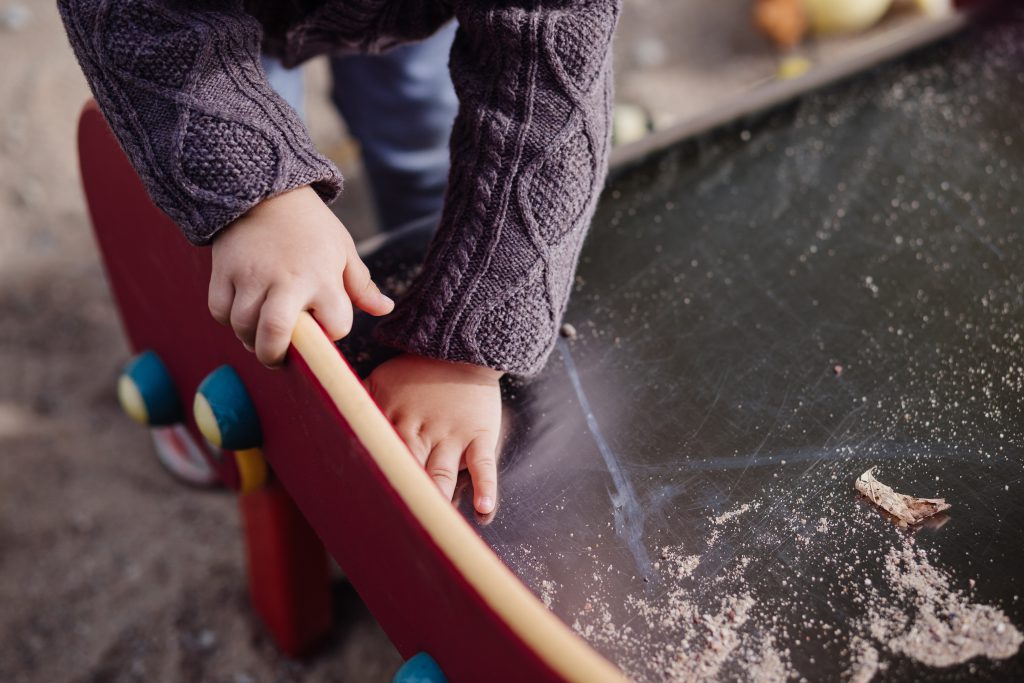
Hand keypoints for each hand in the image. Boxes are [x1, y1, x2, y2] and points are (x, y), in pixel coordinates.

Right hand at [209, 186, 393, 365]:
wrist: (264, 188)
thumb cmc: (311, 225)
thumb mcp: (343, 249)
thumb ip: (361, 285)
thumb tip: (385, 309)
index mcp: (322, 278)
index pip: (335, 326)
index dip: (333, 331)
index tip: (326, 324)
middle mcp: (286, 281)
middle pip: (275, 335)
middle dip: (275, 356)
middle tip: (279, 358)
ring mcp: (251, 276)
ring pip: (243, 327)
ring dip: (251, 340)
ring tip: (261, 336)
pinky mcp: (224, 270)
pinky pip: (220, 310)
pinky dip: (229, 319)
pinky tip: (243, 313)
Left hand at [365, 354, 502, 513]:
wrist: (460, 349)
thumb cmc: (416, 373)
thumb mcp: (379, 381)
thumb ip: (359, 405)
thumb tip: (330, 427)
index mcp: (393, 419)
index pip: (378, 455)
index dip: (371, 480)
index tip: (362, 506)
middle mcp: (421, 430)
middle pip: (408, 469)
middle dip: (402, 496)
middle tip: (394, 525)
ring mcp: (452, 434)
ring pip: (442, 472)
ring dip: (438, 497)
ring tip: (434, 521)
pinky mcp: (479, 435)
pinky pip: (483, 464)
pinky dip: (485, 486)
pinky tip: (483, 508)